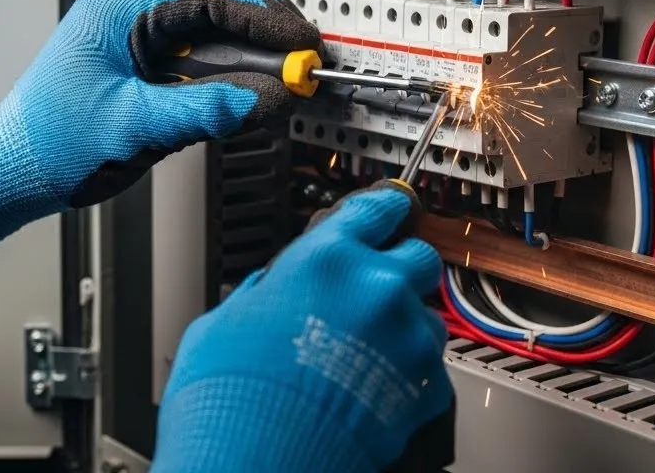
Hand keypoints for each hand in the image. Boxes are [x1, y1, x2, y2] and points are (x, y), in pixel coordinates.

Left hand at [0, 0, 319, 265]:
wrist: (12, 170)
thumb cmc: (49, 145)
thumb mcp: (133, 129)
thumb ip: (204, 111)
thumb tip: (266, 98)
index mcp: (117, 9)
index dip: (263, 17)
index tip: (299, 44)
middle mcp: (127, 8)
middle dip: (266, 22)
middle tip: (305, 55)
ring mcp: (136, 30)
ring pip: (213, 18)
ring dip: (254, 44)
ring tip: (289, 74)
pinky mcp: (144, 56)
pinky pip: (200, 46)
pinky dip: (234, 64)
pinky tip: (256, 85)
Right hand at [151, 184, 451, 472]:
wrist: (255, 463)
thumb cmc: (231, 397)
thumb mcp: (224, 321)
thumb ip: (261, 294)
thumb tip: (266, 295)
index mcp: (327, 259)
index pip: (377, 207)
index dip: (383, 209)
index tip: (386, 212)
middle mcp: (377, 289)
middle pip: (419, 255)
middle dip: (397, 269)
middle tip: (367, 291)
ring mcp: (406, 340)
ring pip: (428, 315)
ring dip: (403, 327)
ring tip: (362, 355)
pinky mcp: (423, 389)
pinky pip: (430, 368)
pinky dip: (408, 375)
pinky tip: (371, 388)